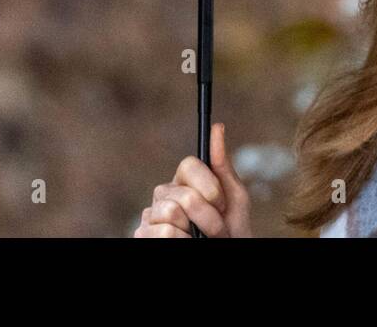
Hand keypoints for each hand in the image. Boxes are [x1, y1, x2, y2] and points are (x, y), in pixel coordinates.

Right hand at [133, 122, 251, 236]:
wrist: (226, 250)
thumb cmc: (231, 228)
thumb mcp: (235, 197)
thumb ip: (222, 164)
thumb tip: (218, 126)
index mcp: (185, 180)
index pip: (188, 164)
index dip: (209, 186)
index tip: (222, 204)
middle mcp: (164, 194)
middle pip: (185, 195)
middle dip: (209, 216)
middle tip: (217, 229)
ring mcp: (151, 215)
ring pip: (172, 213)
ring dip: (196, 231)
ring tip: (200, 237)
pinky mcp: (142, 235)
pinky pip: (163, 232)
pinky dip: (182, 241)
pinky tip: (184, 242)